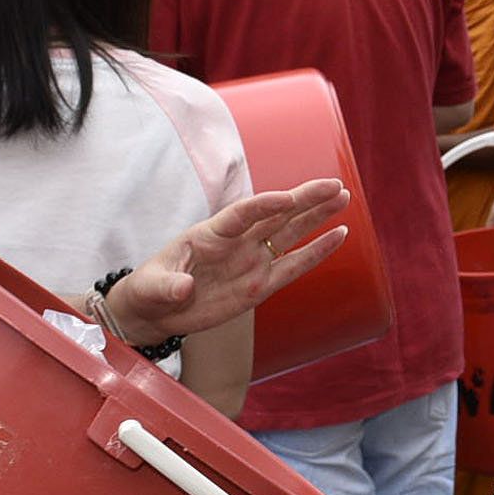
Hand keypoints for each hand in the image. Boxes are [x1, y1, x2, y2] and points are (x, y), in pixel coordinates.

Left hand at [107, 181, 354, 347]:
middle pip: (276, 215)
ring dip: (317, 215)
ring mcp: (252, 261)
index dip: (264, 205)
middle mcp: (237, 242)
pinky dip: (317, 252)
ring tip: (343, 197)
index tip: (287, 198)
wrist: (157, 310)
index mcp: (210, 234)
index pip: (242, 214)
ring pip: (291, 233)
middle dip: (305, 199)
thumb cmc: (150, 289)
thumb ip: (167, 285)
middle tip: (334, 184)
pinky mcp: (261, 284)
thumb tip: (184, 289)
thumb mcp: (151, 287)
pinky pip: (294, 266)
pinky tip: (339, 235)